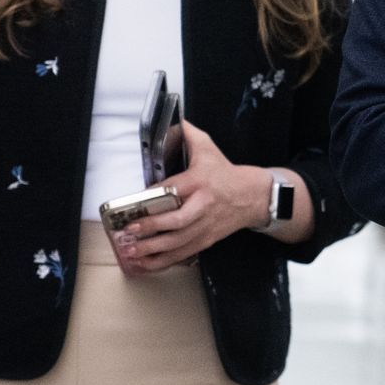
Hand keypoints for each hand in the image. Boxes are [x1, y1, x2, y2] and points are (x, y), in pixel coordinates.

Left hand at [116, 121, 270, 272]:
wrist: (253, 196)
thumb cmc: (226, 173)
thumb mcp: (209, 149)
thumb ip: (189, 135)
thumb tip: (173, 120)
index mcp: (200, 181)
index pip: (175, 189)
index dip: (155, 197)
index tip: (136, 204)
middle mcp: (203, 205)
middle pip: (179, 221)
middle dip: (153, 228)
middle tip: (131, 231)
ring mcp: (205, 225)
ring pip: (179, 242)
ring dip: (154, 250)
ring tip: (132, 252)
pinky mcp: (206, 239)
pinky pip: (183, 254)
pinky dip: (163, 261)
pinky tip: (146, 264)